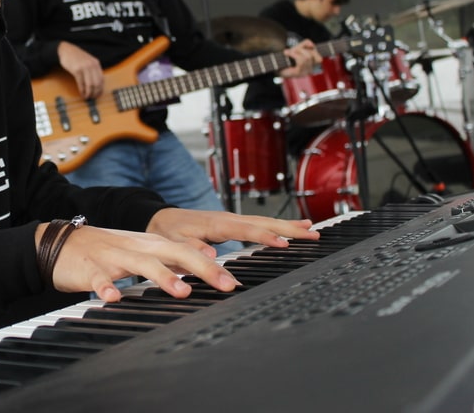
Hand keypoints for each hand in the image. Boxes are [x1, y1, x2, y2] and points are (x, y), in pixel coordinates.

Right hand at [39, 224, 237, 302]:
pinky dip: (106, 287)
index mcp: (151, 245)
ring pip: (141, 264)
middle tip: (225, 284)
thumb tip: (202, 268)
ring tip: (181, 291)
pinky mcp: (90, 269)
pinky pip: (99, 279)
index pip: (188, 252)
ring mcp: (114, 257)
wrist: (60, 244)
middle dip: (202, 268)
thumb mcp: (141, 253)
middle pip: (175, 254)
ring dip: (163, 276)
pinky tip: (113, 298)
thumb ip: (169, 261)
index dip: (213, 266)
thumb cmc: (105, 252)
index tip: (234, 283)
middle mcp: (138, 248)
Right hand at [57, 41, 103, 98]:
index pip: (102, 79)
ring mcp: (84, 67)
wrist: (66, 50)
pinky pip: (81, 83)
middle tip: (93, 97)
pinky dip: (82, 90)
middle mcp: (92, 65)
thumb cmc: (77, 57)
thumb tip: (96, 85)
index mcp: (96, 63)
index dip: (101, 89)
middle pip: (97, 83)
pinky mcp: (76, 70)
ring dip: (89, 93)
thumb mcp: (88, 61)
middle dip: (95, 92)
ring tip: (87, 97)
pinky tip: (82, 93)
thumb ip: (93, 70)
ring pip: (90, 84)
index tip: (98, 95)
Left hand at [145, 208, 319, 247]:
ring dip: (288, 225)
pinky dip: (278, 225)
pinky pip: (260, 223)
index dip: (266, 236)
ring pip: (265, 221)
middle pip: (263, 222)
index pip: (246, 229)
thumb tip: (212, 255)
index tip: (284, 243)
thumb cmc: (168, 232)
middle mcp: (228, 218)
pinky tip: (291, 228)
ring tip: (312, 230)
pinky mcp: (233, 222)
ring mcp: (232, 219)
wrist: (161, 218)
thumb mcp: (175, 243)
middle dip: (288, 228)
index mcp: (216, 224)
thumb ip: (192, 249)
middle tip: (313, 234)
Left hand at [278, 39, 319, 77]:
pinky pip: (301, 61)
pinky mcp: (298, 73)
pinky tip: (287, 53)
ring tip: (288, 51)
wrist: (276, 65)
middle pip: (312, 55)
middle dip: (302, 50)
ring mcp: (304, 73)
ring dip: (296, 52)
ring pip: (307, 58)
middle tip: (293, 49)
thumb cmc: (288, 56)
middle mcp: (310, 71)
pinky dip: (294, 54)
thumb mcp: (299, 47)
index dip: (313, 51)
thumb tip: (312, 45)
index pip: (319, 58)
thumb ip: (306, 43)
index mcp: (312, 65)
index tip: (301, 48)